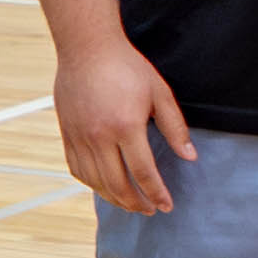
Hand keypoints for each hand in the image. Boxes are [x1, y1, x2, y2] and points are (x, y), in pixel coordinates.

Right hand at [50, 34, 192, 216]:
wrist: (86, 48)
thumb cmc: (126, 66)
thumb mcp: (159, 93)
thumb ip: (174, 127)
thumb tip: (190, 156)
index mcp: (125, 126)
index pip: (143, 173)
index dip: (156, 193)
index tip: (166, 205)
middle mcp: (99, 136)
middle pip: (117, 185)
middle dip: (136, 203)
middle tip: (150, 209)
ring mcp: (79, 137)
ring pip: (95, 182)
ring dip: (114, 198)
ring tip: (130, 203)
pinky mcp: (67, 134)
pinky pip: (77, 169)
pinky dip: (92, 184)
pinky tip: (105, 186)